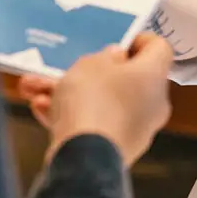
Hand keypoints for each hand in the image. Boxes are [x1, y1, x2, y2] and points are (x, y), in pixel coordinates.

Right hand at [43, 33, 173, 166]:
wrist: (84, 157)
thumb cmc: (93, 100)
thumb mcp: (91, 63)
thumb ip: (104, 56)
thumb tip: (116, 58)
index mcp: (154, 76)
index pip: (159, 49)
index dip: (139, 40)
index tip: (119, 41)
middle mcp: (153, 104)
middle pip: (127, 80)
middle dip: (92, 72)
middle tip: (71, 65)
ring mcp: (136, 130)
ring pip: (104, 104)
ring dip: (72, 94)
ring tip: (37, 88)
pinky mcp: (116, 151)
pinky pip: (95, 125)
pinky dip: (71, 117)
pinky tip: (42, 110)